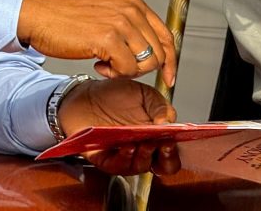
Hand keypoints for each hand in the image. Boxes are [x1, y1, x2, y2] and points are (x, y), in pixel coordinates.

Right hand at [18, 0, 175, 85]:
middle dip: (142, 70)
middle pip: (160, 53)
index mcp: (134, 4)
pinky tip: (97, 65)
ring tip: (107, 65)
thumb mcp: (109, 18)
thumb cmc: (70, 20)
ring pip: (146, 63)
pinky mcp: (108, 38)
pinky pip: (127, 69)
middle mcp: (131, 11)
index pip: (166, 36)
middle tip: (119, 69)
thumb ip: (132, 31)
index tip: (168, 78)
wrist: (42, 17)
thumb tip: (151, 55)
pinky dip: (113, 74)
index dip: (171, 61)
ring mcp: (121, 23)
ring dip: (127, 72)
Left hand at [57, 78, 180, 175]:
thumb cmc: (114, 95)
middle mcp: (141, 148)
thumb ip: (160, 106)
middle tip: (164, 145)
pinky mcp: (105, 159)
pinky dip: (124, 159)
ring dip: (145, 157)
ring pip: (140, 166)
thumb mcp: (143, 94)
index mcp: (154, 135)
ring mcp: (124, 155)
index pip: (171, 153)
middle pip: (161, 166)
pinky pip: (117, 165)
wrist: (86, 96)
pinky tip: (127, 147)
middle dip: (166, 158)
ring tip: (145, 143)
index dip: (175, 151)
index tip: (173, 140)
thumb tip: (168, 122)